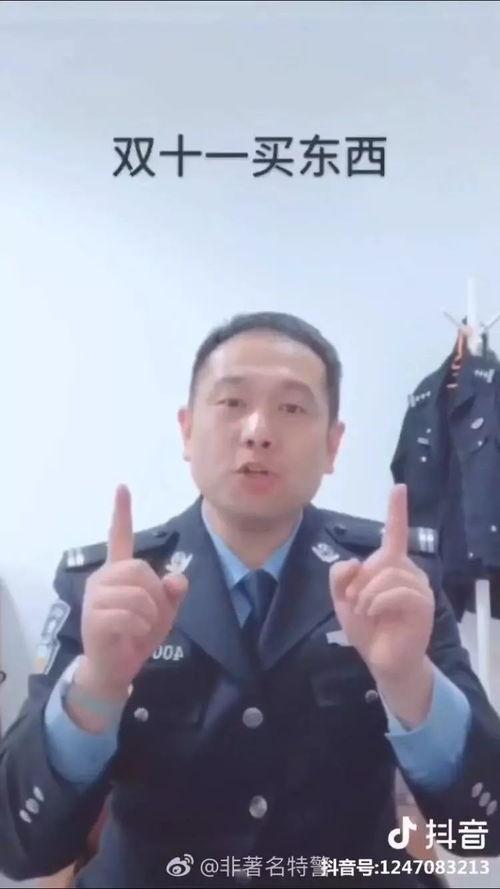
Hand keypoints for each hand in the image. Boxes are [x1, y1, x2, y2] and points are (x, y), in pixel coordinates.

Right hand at [77, 485, 186, 698]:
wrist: (113, 668)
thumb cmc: (137, 635)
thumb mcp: (164, 612)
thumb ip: (173, 593)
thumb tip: (177, 578)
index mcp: (118, 571)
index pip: (119, 536)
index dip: (122, 513)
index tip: (122, 487)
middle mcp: (103, 578)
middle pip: (141, 569)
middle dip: (155, 595)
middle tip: (150, 616)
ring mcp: (95, 597)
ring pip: (137, 593)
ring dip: (149, 615)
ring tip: (140, 627)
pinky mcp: (94, 618)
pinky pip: (129, 615)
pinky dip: (139, 628)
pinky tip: (130, 636)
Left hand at [329, 485, 434, 703]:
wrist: (382, 660)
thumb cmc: (365, 627)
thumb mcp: (342, 598)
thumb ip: (340, 575)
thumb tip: (355, 562)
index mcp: (391, 565)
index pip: (395, 532)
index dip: (396, 510)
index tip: (399, 488)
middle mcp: (409, 571)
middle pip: (381, 558)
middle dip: (361, 581)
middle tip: (356, 602)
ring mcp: (419, 587)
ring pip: (388, 574)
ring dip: (368, 594)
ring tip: (365, 611)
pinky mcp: (423, 605)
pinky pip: (397, 592)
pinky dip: (378, 602)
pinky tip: (374, 614)